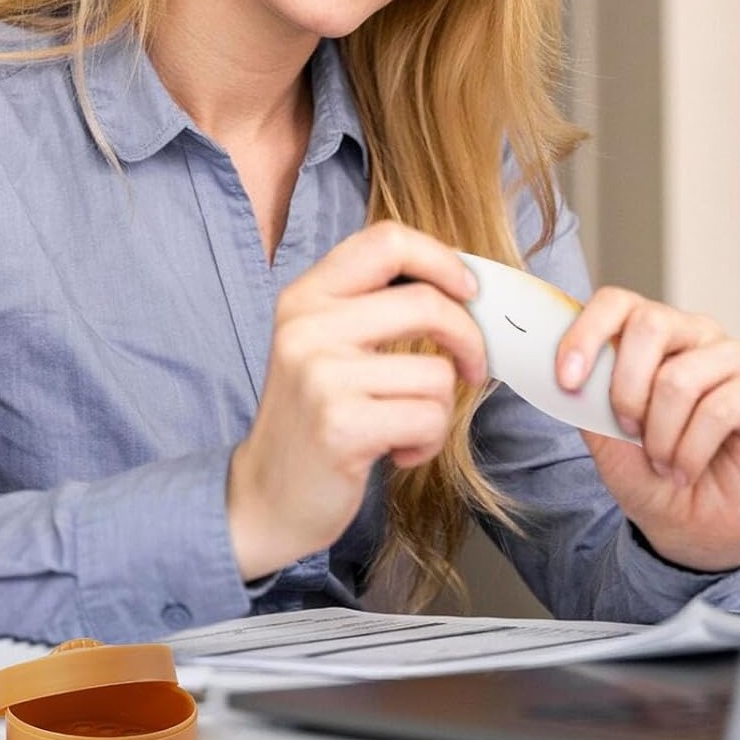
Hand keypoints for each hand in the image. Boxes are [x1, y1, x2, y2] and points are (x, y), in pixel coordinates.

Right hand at [227, 222, 486, 581]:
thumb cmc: (314, 418)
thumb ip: (374, 306)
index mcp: (306, 296)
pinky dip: (428, 442)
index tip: (468, 291)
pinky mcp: (340, 425)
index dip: (442, 260)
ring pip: (437, 373)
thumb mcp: (325, 344)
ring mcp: (320, 375)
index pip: (387, 241)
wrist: (265, 498)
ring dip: (439, 409)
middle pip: (426, 302)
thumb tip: (463, 283)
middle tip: (473, 367)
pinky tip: (397, 453)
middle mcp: (307, 327)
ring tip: (406, 427)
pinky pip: (428, 419)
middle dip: (469, 339)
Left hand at [556, 289, 739, 571]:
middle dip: (625, 389)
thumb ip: (588, 402)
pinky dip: (690, 452)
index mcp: (646, 333)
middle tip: (628, 431)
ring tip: (661, 462)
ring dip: (660, 435)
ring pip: (678, 378)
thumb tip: (571, 378)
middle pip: (649, 324)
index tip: (566, 380)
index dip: (586, 334)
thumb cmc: (648, 472)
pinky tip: (684, 470)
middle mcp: (690, 332)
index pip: (615, 303)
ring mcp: (729, 356)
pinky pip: (718, 410)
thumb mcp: (603, 440)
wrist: (692, 523)